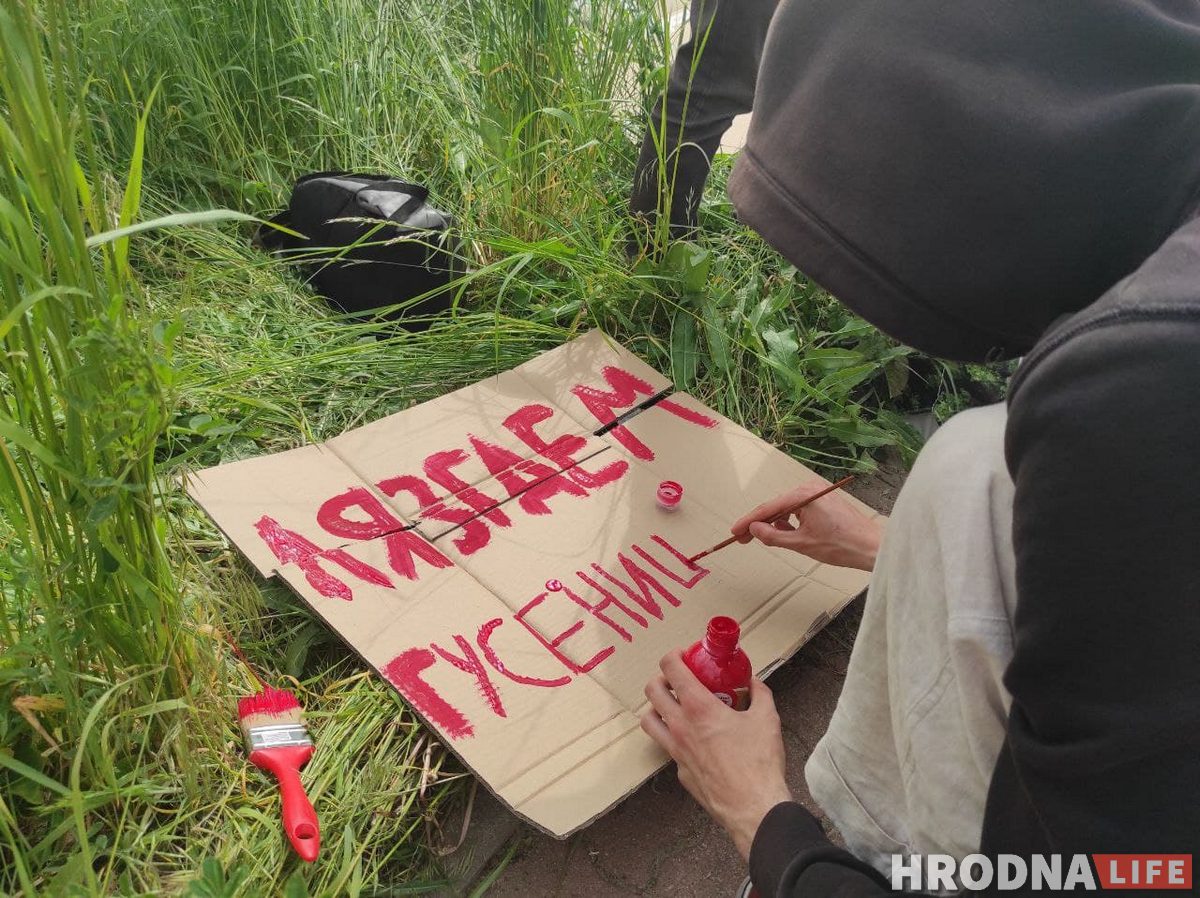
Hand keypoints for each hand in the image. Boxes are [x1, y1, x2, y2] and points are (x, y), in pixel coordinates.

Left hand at [641, 650, 791, 860]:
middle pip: (652, 691)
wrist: (753, 806)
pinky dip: (674, 737)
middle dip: (661, 678)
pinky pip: (668, 747)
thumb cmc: (759, 762)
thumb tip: (754, 683)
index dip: (673, 655)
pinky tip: (694, 740)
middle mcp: (680, 726)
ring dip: (657, 708)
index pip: (671, 669)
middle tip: (677, 679)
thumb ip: (759, 694)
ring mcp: (676, 751)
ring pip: (649, 721)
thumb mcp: (767, 718)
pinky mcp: (680, 771)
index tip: (683, 654)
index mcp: (699, 707)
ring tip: (674, 706)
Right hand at [730, 481, 881, 570]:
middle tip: (741, 538)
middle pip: (776, 506)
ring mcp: (817, 493)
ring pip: (786, 508)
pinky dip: (789, 521)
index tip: (734, 531)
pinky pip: (798, 509)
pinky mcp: (823, 501)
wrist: (872, 547)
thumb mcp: (802, 544)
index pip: (768, 508)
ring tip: (762, 538)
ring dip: (774, 523)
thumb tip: (754, 530)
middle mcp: (809, 489)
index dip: (748, 521)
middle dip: (758, 523)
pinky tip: (784, 533)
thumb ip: (773, 536)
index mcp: (804, 495)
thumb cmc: (842, 545)